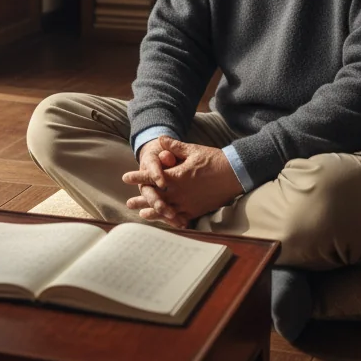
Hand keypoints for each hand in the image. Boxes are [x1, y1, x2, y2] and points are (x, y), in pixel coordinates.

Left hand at [123, 138, 242, 226]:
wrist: (234, 174)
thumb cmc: (213, 160)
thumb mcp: (192, 150)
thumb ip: (174, 146)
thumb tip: (160, 139)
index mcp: (176, 177)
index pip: (152, 177)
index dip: (138, 177)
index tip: (126, 178)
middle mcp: (179, 193)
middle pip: (156, 197)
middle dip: (141, 199)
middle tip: (128, 203)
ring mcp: (188, 204)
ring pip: (166, 210)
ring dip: (153, 212)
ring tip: (141, 215)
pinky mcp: (196, 210)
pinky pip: (180, 217)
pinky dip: (170, 219)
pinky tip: (165, 221)